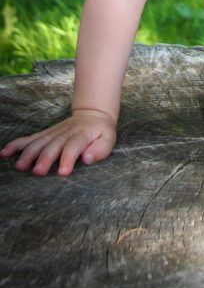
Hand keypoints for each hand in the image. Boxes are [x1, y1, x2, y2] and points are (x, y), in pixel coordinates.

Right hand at [0, 109, 116, 176]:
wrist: (92, 114)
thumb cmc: (101, 132)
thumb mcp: (109, 139)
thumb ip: (100, 149)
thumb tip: (87, 158)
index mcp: (82, 135)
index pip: (74, 146)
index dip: (68, 158)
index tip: (62, 172)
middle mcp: (65, 133)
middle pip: (53, 145)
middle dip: (45, 158)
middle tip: (38, 172)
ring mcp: (53, 133)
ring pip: (39, 142)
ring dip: (29, 153)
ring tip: (20, 166)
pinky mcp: (45, 134)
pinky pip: (29, 138)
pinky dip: (17, 145)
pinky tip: (5, 152)